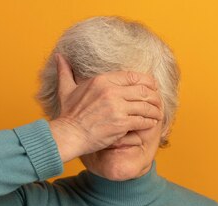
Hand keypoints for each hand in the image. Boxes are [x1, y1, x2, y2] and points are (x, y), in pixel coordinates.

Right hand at [48, 52, 163, 162]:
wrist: (69, 135)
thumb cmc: (68, 115)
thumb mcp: (66, 90)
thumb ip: (65, 72)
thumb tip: (59, 57)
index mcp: (102, 80)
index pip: (133, 76)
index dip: (146, 81)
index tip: (151, 87)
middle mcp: (112, 91)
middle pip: (143, 90)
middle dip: (154, 96)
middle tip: (158, 102)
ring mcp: (117, 107)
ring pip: (146, 105)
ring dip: (154, 110)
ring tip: (157, 114)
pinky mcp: (121, 123)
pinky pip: (142, 120)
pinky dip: (150, 122)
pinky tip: (151, 123)